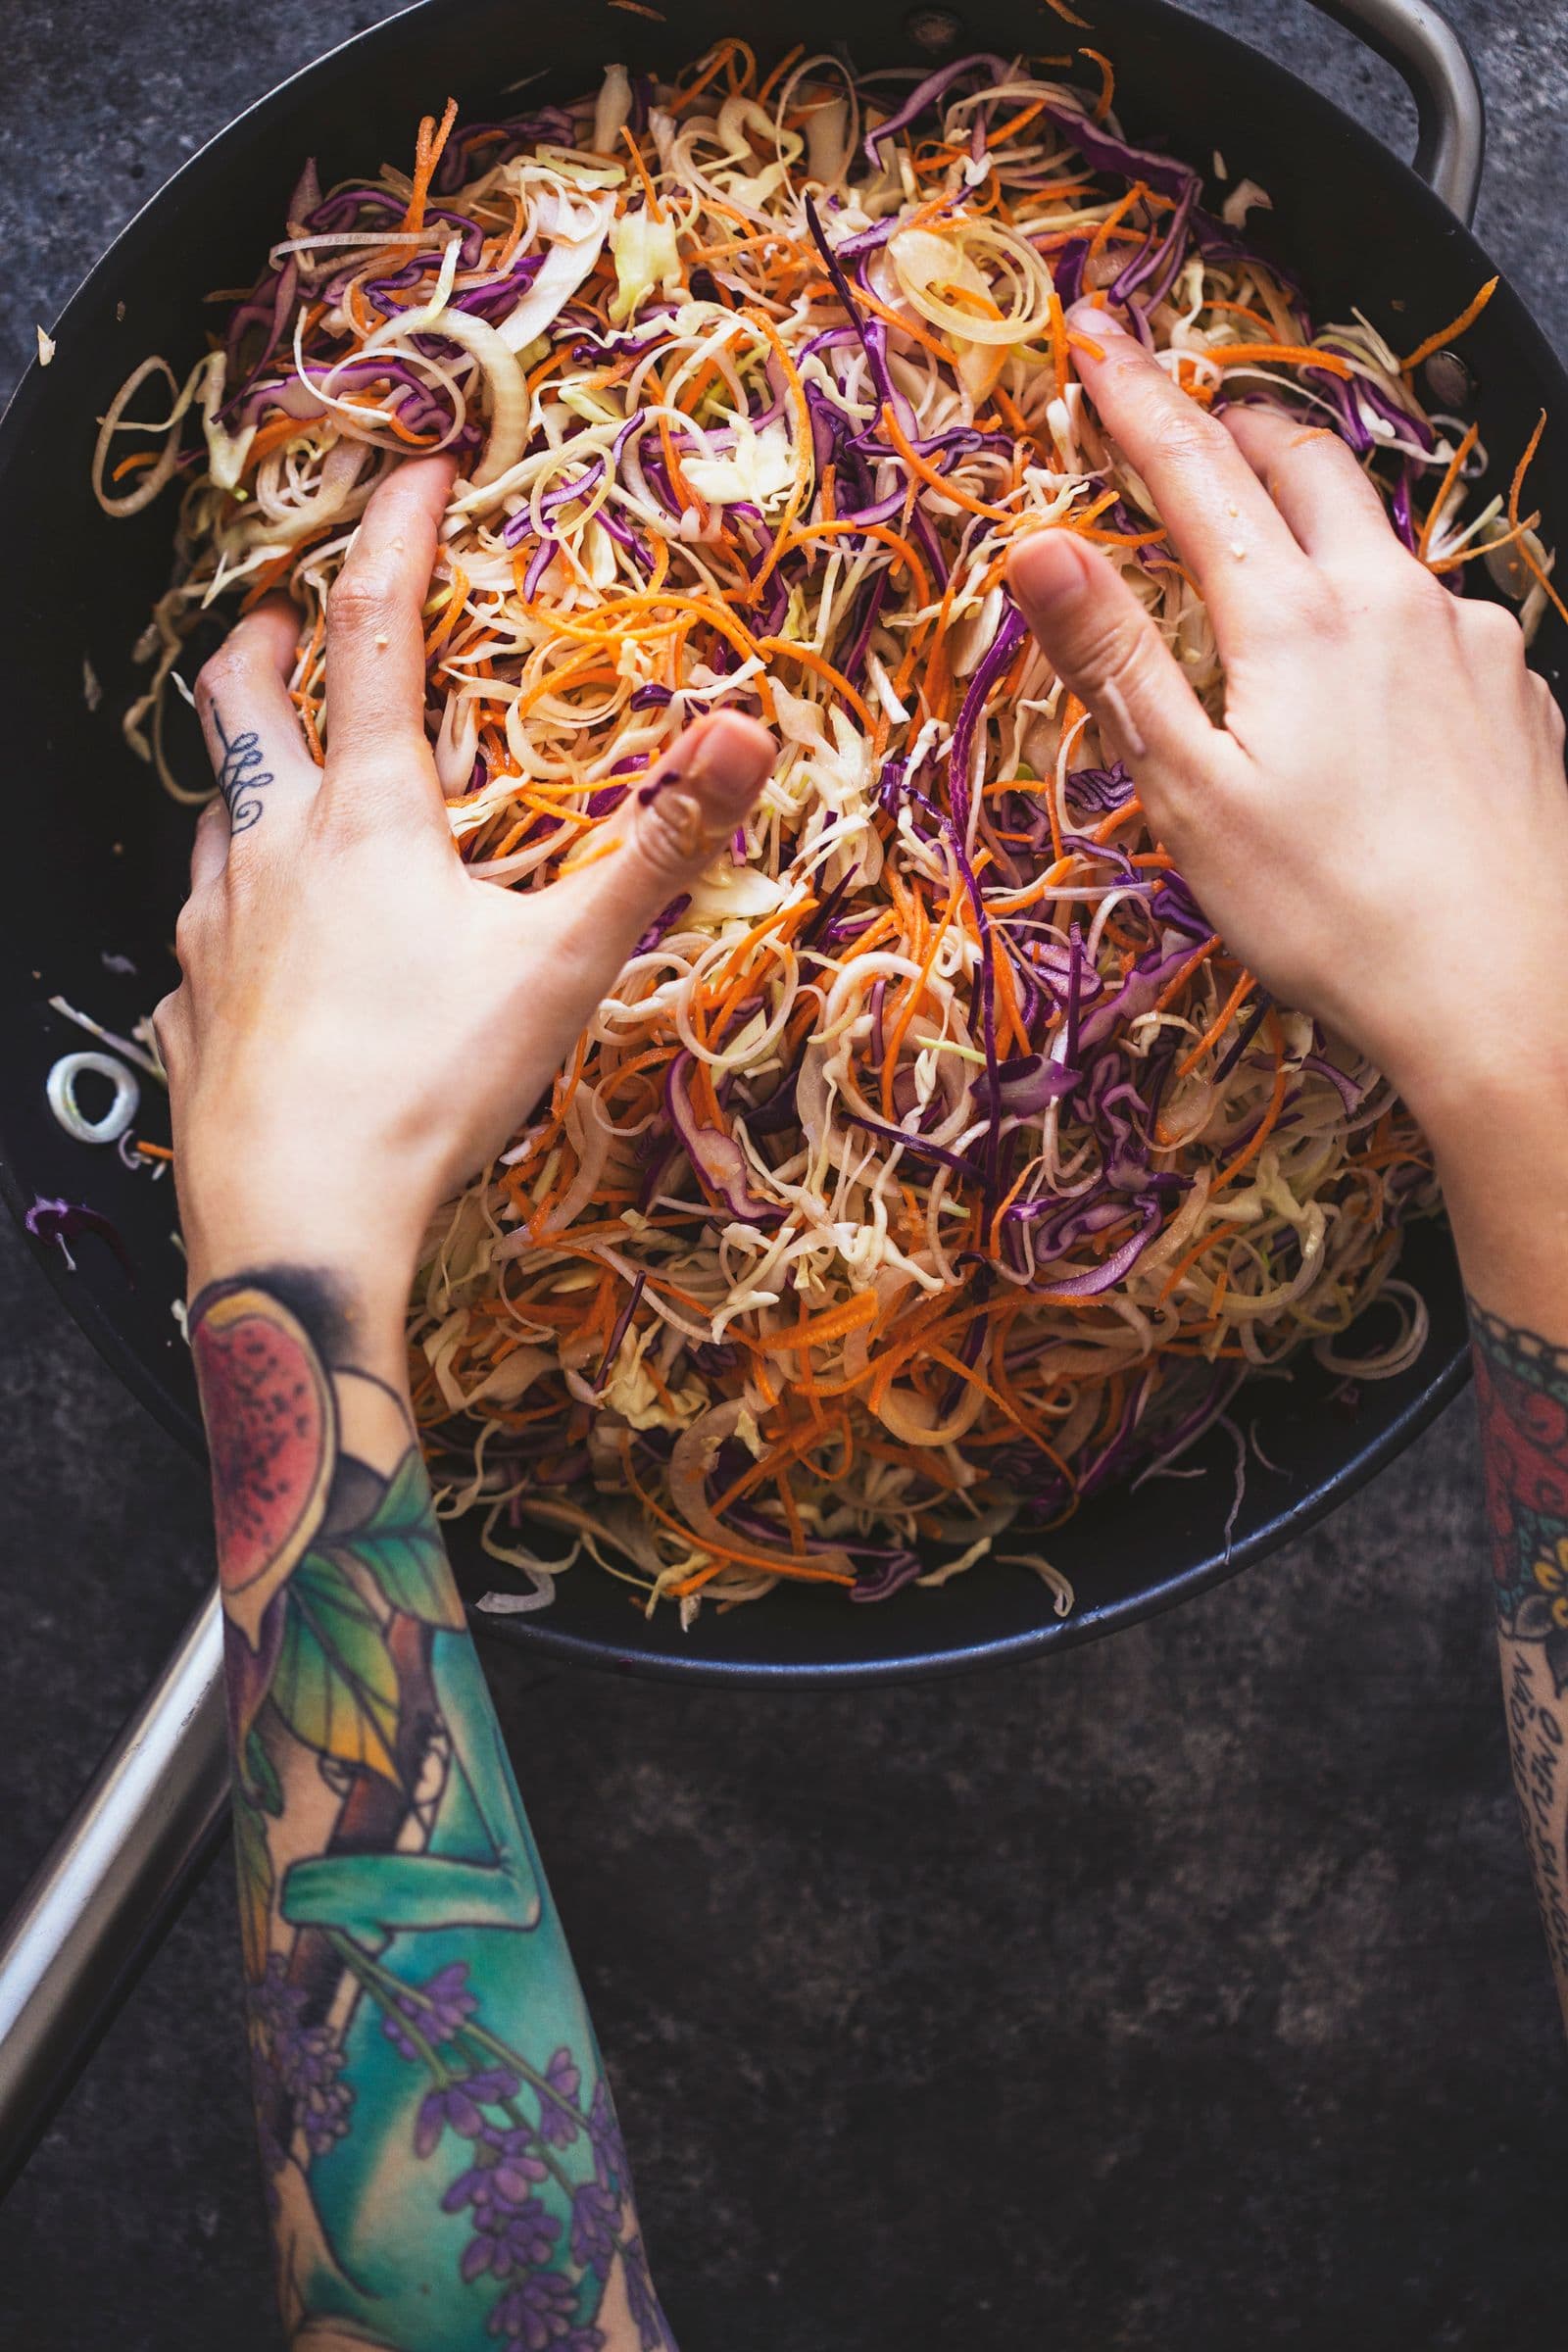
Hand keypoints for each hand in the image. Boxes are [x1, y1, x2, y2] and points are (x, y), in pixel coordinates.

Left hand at [154, 455, 775, 1317]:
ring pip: (210, 814)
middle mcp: (271, 853)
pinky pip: (195, 934)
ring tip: (279, 781)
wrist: (299, 1216)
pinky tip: (256, 946)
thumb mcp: (566, 963)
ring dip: (242, 775)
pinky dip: (226, 909)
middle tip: (291, 614)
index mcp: (367, 820)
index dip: (395, 536)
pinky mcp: (188, 1013)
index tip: (416, 474)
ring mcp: (214, 934)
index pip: (375, 633)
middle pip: (238, 699)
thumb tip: (748, 734)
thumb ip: (658, 848)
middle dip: (266, 636)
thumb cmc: (432, 1082)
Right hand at [1005, 306, 1567, 1164]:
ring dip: (1317, 522)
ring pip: (1381, 538)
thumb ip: (1116, 661)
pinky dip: (1385, 610)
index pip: (1197, 471)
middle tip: (1183, 423)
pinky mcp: (1521, 690)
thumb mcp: (1191, 796)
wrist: (1509, 993)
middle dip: (1234, 427)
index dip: (1135, 398)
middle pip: (1305, 464)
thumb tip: (1036, 546)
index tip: (1093, 337)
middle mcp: (1395, 599)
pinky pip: (1441, 615)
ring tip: (1275, 567)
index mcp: (1296, 619)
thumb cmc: (1334, 914)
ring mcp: (1471, 639)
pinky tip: (1371, 685)